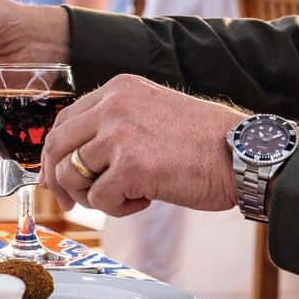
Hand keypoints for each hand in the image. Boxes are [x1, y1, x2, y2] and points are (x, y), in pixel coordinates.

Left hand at [39, 75, 239, 217]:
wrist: (243, 153)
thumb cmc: (205, 142)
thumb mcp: (153, 113)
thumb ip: (115, 126)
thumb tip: (75, 158)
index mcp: (118, 89)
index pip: (64, 121)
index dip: (55, 154)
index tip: (59, 177)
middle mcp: (114, 105)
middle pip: (56, 147)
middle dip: (60, 181)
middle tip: (74, 202)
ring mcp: (119, 134)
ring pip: (71, 175)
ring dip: (93, 197)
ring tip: (126, 196)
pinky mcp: (130, 167)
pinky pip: (99, 200)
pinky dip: (119, 209)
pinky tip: (146, 199)